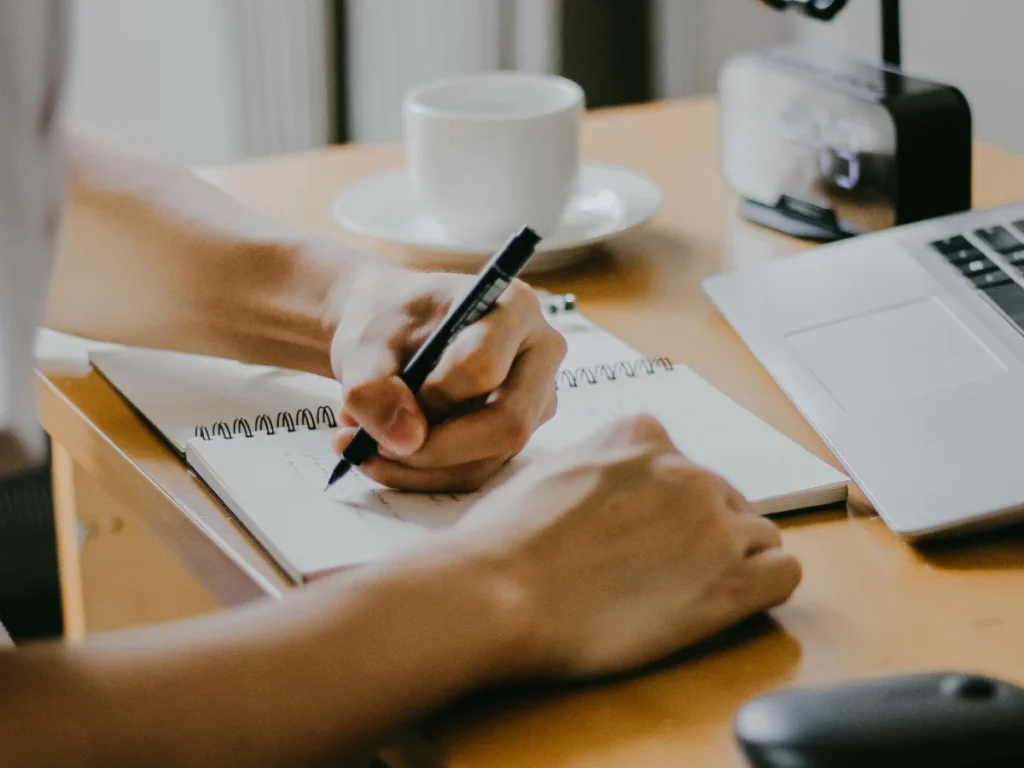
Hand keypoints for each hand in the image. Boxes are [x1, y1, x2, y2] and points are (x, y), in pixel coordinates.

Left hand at [329, 265, 565, 491]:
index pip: (484, 367)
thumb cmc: (385, 323)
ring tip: (361, 445)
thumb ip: (373, 386)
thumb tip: (406, 442)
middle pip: (507, 424)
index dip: (434, 394)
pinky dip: (423, 475)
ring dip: (418, 469)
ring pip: (489, 460)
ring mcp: (535, 400)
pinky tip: (383, 453)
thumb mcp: (363, 343)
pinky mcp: (516, 435)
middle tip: (373, 445)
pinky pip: (476, 472)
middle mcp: (540, 356)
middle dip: (434, 448)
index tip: (393, 390)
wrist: (388, 331)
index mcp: (514, 308)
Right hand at [454, 414, 801, 679]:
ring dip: (732, 559)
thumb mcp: (545, 470)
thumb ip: (591, 463)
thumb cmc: (505, 539)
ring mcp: (714, 524)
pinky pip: (784, 573)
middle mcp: (686, 470)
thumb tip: (597, 481)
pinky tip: (728, 602)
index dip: (664, 502)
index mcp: (641, 435)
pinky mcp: (731, 582)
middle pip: (722, 499)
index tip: (642, 529)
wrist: (500, 591)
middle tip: (658, 570)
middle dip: (698, 532)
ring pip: (758, 534)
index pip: (679, 462)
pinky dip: (764, 585)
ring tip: (688, 592)